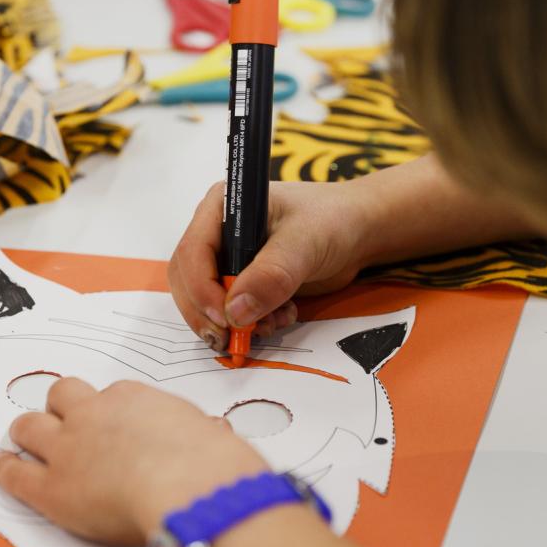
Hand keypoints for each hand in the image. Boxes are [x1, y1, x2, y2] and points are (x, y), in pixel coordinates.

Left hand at [0, 377, 267, 544]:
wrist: (191, 487)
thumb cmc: (210, 462)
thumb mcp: (210, 433)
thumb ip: (200, 431)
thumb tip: (214, 433)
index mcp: (133, 398)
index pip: (109, 397)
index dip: (107, 412)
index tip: (112, 425)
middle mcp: (94, 414)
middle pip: (62, 396)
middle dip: (60, 408)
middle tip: (63, 424)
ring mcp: (68, 448)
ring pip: (29, 425)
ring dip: (27, 432)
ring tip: (23, 440)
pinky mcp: (51, 488)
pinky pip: (14, 473)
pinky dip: (5, 470)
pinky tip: (1, 468)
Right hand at [168, 180, 376, 349]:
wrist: (358, 232)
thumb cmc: (332, 220)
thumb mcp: (304, 243)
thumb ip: (271, 275)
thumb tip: (235, 311)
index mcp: (222, 208)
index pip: (192, 252)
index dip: (202, 290)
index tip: (226, 319)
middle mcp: (216, 232)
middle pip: (189, 280)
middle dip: (208, 313)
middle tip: (232, 339)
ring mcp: (228, 258)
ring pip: (205, 300)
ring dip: (232, 322)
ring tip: (270, 325)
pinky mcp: (242, 281)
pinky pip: (230, 310)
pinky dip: (250, 323)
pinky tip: (279, 319)